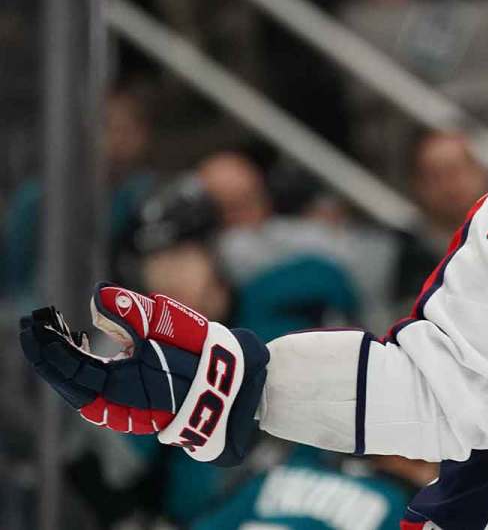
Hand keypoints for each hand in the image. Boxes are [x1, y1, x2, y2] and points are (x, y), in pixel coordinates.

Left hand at [19, 283, 268, 465]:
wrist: (235, 391)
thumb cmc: (205, 357)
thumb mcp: (172, 326)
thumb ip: (133, 310)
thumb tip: (97, 294)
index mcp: (119, 387)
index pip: (68, 366)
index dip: (47, 346)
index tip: (34, 323)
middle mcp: (116, 405)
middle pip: (68, 381)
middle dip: (49, 355)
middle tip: (35, 328)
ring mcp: (126, 413)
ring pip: (81, 390)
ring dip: (64, 365)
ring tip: (52, 339)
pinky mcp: (136, 411)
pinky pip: (97, 394)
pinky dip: (83, 374)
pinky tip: (84, 354)